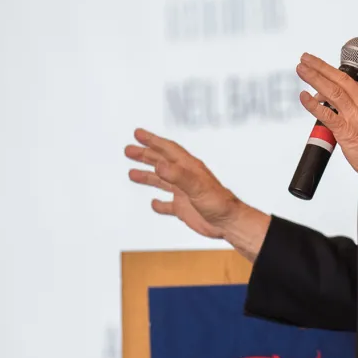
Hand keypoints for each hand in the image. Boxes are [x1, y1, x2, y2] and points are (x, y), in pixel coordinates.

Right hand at [124, 128, 239, 238]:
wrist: (229, 223)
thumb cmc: (218, 202)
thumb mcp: (196, 186)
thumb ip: (178, 175)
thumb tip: (159, 164)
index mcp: (188, 168)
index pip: (168, 150)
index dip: (152, 140)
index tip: (138, 134)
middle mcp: (185, 178)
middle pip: (162, 162)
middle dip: (145, 155)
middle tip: (128, 150)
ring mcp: (184, 193)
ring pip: (162, 181)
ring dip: (147, 176)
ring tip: (132, 173)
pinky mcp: (184, 208)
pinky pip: (168, 205)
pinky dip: (159, 204)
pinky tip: (154, 203)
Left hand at [296, 53, 357, 181]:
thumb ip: (357, 108)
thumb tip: (332, 103)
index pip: (349, 81)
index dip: (330, 72)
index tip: (319, 66)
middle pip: (340, 80)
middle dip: (320, 67)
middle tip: (306, 59)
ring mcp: (355, 117)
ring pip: (332, 91)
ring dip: (314, 78)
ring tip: (302, 69)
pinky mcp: (346, 131)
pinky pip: (327, 114)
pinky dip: (313, 104)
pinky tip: (304, 97)